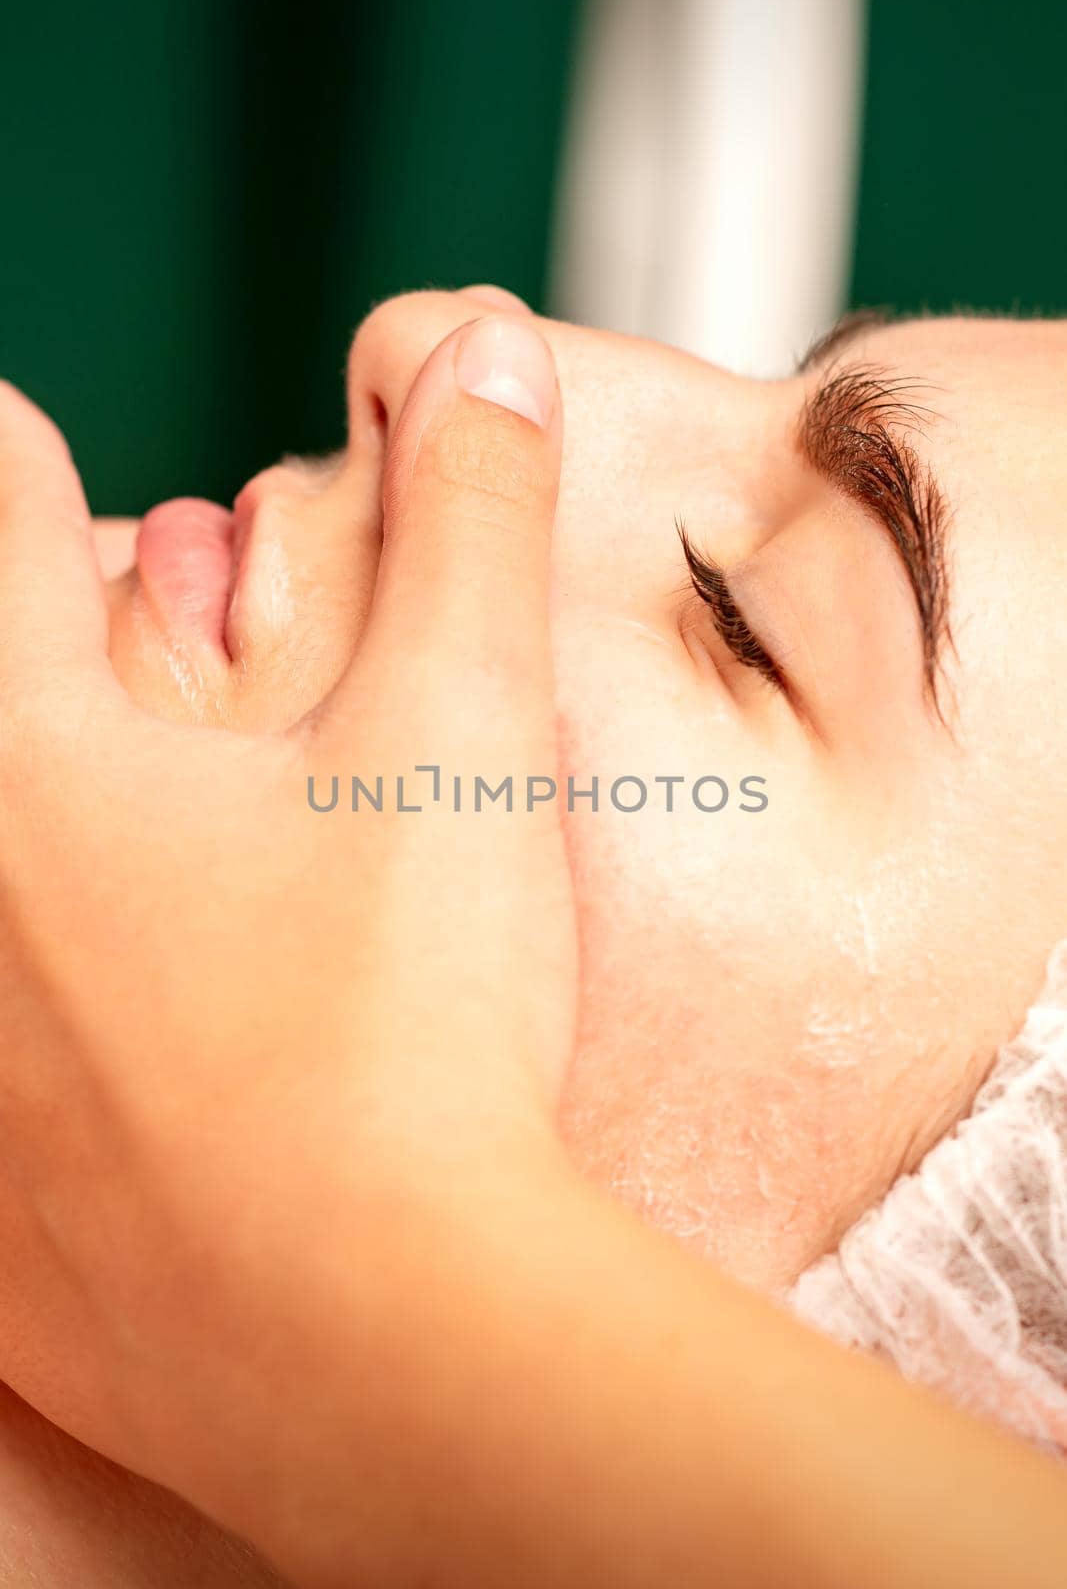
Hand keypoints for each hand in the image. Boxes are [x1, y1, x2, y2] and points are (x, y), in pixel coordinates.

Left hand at [0, 315, 573, 1556]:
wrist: (384, 1341)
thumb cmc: (416, 1028)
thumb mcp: (460, 742)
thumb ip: (469, 525)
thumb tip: (481, 354)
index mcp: (34, 760)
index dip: (24, 468)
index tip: (53, 474)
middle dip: (46, 659)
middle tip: (133, 670)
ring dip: (48, 831)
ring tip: (152, 861)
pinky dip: (49, 1010)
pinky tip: (152, 1036)